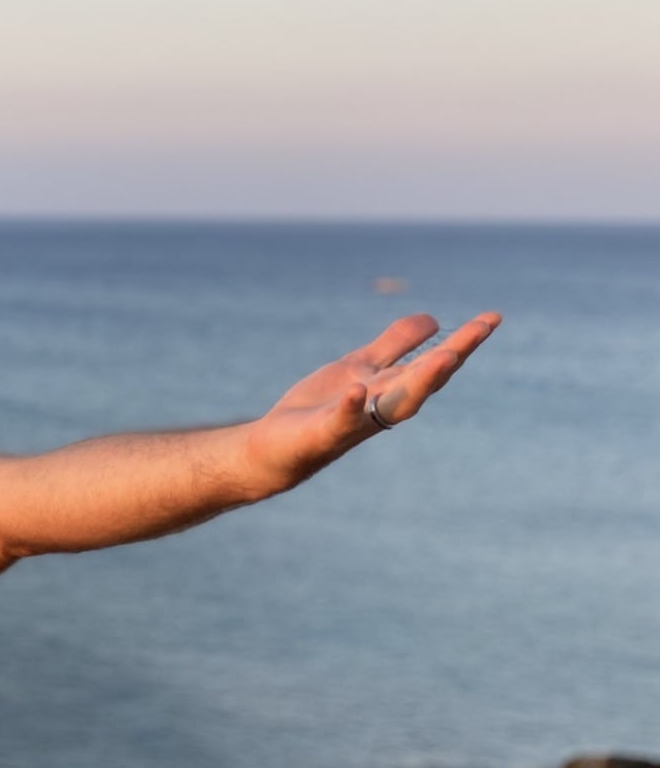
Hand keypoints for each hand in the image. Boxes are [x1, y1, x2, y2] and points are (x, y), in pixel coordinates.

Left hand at [245, 311, 501, 488]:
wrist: (274, 449)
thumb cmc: (319, 409)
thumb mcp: (359, 366)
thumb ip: (394, 345)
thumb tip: (434, 320)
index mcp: (391, 388)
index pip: (434, 364)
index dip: (463, 342)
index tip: (492, 318)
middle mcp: (381, 406)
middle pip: (424, 381)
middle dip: (454, 356)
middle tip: (484, 328)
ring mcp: (355, 421)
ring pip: (395, 404)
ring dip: (419, 382)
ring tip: (445, 356)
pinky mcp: (323, 434)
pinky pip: (340, 421)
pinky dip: (350, 407)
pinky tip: (355, 388)